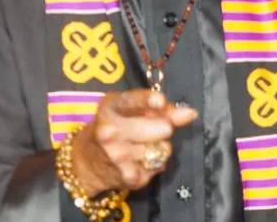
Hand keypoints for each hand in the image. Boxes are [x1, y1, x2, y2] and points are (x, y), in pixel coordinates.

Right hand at [69, 89, 197, 195]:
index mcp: (110, 108)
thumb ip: (159, 108)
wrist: (87, 161)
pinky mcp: (129, 177)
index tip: (160, 100)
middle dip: (165, 127)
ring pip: (164, 148)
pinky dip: (155, 162)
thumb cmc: (115, 126)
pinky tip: (139, 160)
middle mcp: (110, 132)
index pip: (131, 102)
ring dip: (160, 146)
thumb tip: (189, 113)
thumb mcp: (129, 109)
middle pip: (160, 128)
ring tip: (141, 145)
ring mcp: (119, 157)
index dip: (147, 101)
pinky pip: (160, 165)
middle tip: (157, 128)